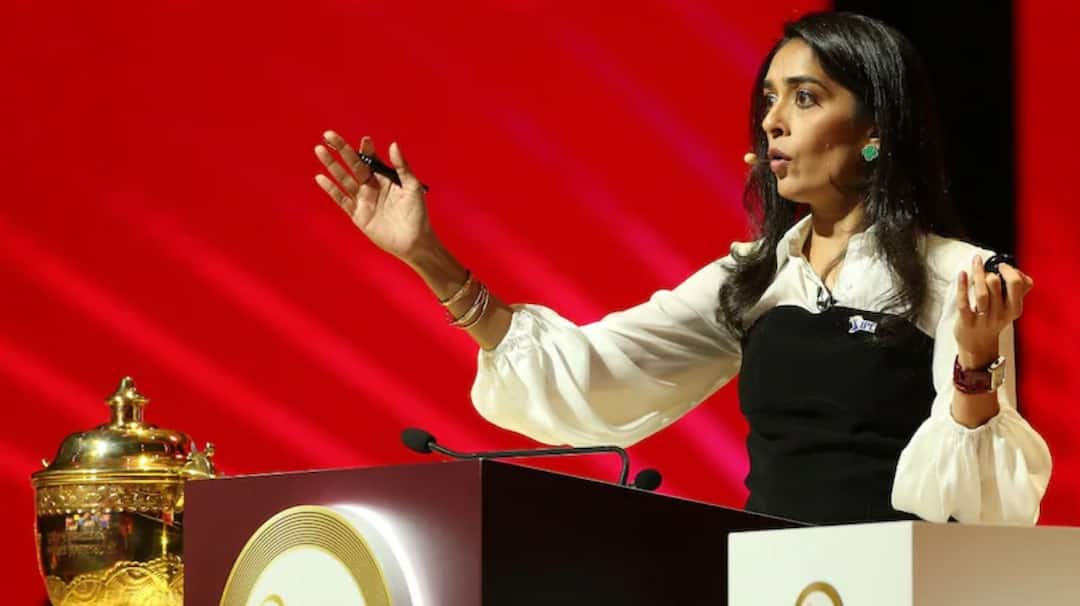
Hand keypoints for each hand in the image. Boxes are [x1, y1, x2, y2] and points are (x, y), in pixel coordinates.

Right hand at [314, 131, 432, 261]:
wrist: (414, 241)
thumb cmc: (418, 214)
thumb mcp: (413, 187)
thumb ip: (402, 167)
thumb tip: (393, 144)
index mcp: (385, 178)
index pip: (371, 159)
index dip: (366, 148)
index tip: (365, 140)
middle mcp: (371, 187)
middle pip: (353, 165)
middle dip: (341, 149)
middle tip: (328, 134)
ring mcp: (363, 200)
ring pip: (343, 179)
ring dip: (332, 165)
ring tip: (320, 150)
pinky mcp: (358, 215)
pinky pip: (342, 200)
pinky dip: (331, 189)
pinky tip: (321, 178)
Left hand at [954, 254, 1033, 367]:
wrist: (978, 345)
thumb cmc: (993, 320)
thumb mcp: (1010, 308)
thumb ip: (1018, 290)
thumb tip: (1018, 271)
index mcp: (1014, 308)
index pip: (1019, 285)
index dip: (1011, 271)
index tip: (1002, 266)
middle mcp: (1000, 313)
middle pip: (998, 286)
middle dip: (993, 272)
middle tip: (988, 268)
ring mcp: (983, 318)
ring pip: (981, 293)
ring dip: (978, 274)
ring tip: (976, 263)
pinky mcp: (967, 321)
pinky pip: (964, 302)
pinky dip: (962, 286)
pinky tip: (962, 273)